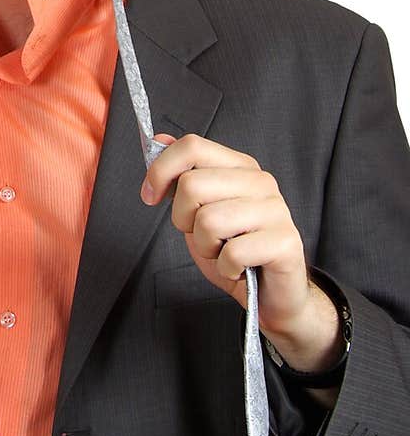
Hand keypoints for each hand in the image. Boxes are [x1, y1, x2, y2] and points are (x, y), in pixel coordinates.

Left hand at [140, 133, 340, 368]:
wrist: (271, 294)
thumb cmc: (235, 250)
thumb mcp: (198, 211)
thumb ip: (182, 176)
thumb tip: (158, 141)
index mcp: (240, 167)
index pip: (192, 146)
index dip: (161, 170)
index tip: (150, 196)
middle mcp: (260, 181)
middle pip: (192, 185)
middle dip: (183, 219)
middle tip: (202, 236)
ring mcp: (276, 210)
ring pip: (209, 220)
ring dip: (206, 247)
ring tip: (223, 252)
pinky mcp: (285, 242)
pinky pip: (232, 253)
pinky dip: (226, 268)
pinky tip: (239, 268)